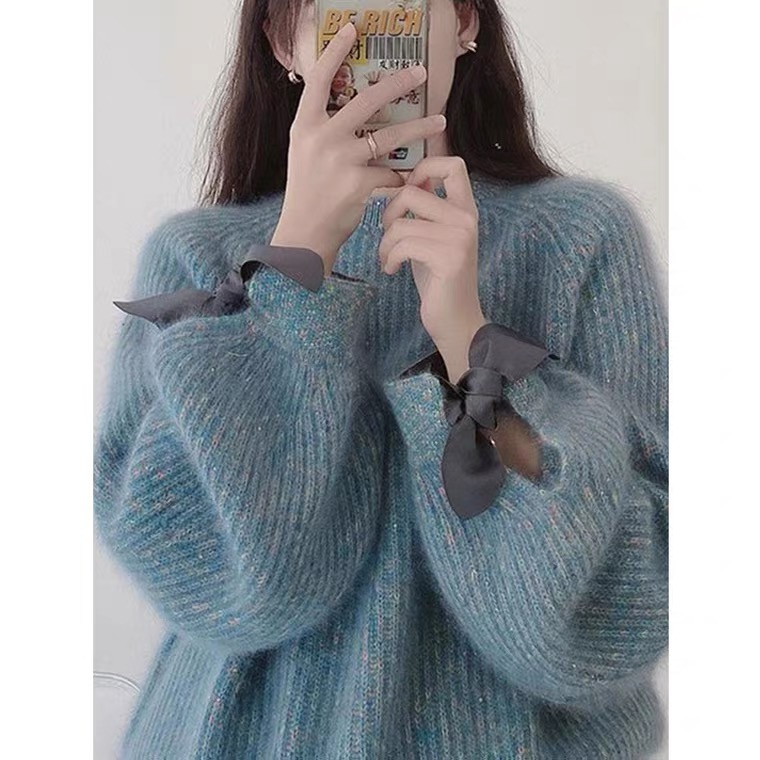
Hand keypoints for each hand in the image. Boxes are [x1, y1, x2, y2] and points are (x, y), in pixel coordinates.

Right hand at [270, 22, 446, 275]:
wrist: (304, 234)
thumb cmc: (307, 193)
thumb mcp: (304, 153)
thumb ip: (322, 128)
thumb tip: (349, 105)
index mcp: (304, 126)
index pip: (319, 79)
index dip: (336, 51)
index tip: (354, 28)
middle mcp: (320, 138)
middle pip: (365, 100)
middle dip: (398, 83)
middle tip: (421, 73)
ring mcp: (340, 160)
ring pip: (389, 136)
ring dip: (419, 128)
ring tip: (440, 122)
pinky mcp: (358, 184)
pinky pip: (391, 173)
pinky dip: (402, 177)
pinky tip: (411, 178)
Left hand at [378, 156, 487, 382]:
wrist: (455, 321)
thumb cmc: (438, 280)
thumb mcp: (431, 237)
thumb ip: (425, 210)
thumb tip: (406, 178)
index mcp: (465, 210)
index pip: (453, 164)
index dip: (424, 166)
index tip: (407, 189)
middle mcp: (466, 219)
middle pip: (412, 189)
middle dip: (389, 211)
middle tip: (388, 234)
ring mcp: (460, 238)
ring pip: (401, 221)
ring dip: (385, 242)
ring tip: (388, 258)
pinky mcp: (449, 258)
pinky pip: (402, 244)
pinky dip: (389, 257)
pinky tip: (391, 270)